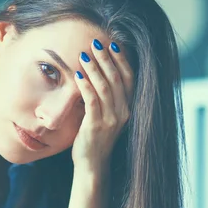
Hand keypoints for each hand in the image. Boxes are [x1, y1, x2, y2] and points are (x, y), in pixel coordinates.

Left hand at [72, 40, 132, 173]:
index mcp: (128, 109)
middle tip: (96, 43)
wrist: (92, 165)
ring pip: (105, 88)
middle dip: (106, 59)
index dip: (122, 61)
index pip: (129, 79)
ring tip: (84, 54)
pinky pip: (92, 101)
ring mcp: (111, 120)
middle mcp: (123, 113)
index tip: (113, 45)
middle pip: (117, 79)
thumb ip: (106, 98)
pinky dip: (86, 86)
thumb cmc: (96, 139)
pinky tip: (78, 74)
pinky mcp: (97, 126)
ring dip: (95, 69)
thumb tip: (97, 75)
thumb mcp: (106, 116)